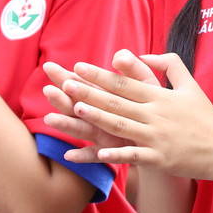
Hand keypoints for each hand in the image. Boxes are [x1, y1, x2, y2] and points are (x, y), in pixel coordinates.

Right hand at [42, 57, 158, 159]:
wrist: (163, 133)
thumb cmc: (152, 104)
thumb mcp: (145, 84)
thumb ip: (132, 69)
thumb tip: (119, 56)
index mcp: (104, 95)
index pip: (81, 84)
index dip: (65, 76)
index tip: (49, 67)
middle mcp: (97, 115)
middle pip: (74, 105)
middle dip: (61, 99)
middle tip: (48, 91)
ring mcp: (101, 134)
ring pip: (80, 129)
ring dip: (66, 124)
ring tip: (50, 119)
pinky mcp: (110, 150)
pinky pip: (95, 155)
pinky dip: (83, 156)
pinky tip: (70, 156)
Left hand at [47, 50, 212, 182]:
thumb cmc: (205, 118)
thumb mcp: (191, 86)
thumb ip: (170, 65)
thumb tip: (144, 54)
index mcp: (162, 96)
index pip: (126, 82)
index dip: (101, 75)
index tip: (79, 67)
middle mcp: (157, 114)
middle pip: (118, 101)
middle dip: (90, 92)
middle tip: (65, 84)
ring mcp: (157, 137)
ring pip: (121, 125)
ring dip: (97, 117)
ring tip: (74, 110)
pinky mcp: (160, 158)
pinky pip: (133, 155)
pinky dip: (116, 154)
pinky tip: (98, 152)